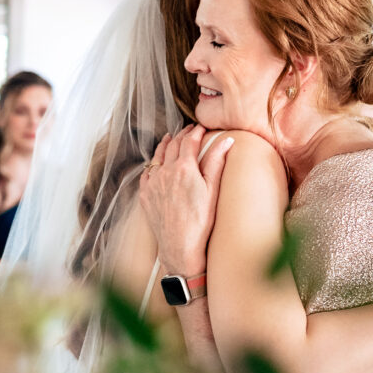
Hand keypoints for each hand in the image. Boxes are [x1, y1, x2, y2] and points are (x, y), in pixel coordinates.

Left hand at [138, 125, 233, 275]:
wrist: (180, 246)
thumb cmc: (201, 221)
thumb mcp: (212, 190)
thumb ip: (217, 162)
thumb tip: (226, 140)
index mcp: (184, 168)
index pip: (189, 141)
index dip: (196, 131)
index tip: (202, 127)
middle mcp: (165, 172)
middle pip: (172, 146)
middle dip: (181, 135)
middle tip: (188, 130)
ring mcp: (153, 183)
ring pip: (157, 157)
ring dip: (164, 145)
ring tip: (170, 138)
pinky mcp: (146, 195)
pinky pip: (147, 174)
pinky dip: (153, 164)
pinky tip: (156, 164)